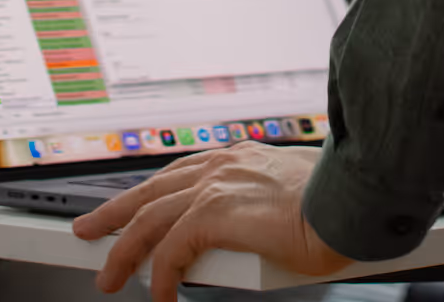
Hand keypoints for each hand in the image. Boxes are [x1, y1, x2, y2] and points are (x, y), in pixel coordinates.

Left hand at [72, 142, 350, 300]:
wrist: (354, 203)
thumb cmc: (338, 204)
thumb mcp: (293, 196)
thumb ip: (262, 207)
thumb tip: (255, 233)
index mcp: (243, 156)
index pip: (183, 173)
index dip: (154, 194)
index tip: (138, 207)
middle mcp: (225, 164)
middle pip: (152, 189)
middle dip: (116, 211)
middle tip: (90, 229)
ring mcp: (216, 185)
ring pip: (147, 218)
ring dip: (121, 250)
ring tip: (107, 275)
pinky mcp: (214, 213)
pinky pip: (167, 252)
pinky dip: (157, 277)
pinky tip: (159, 296)